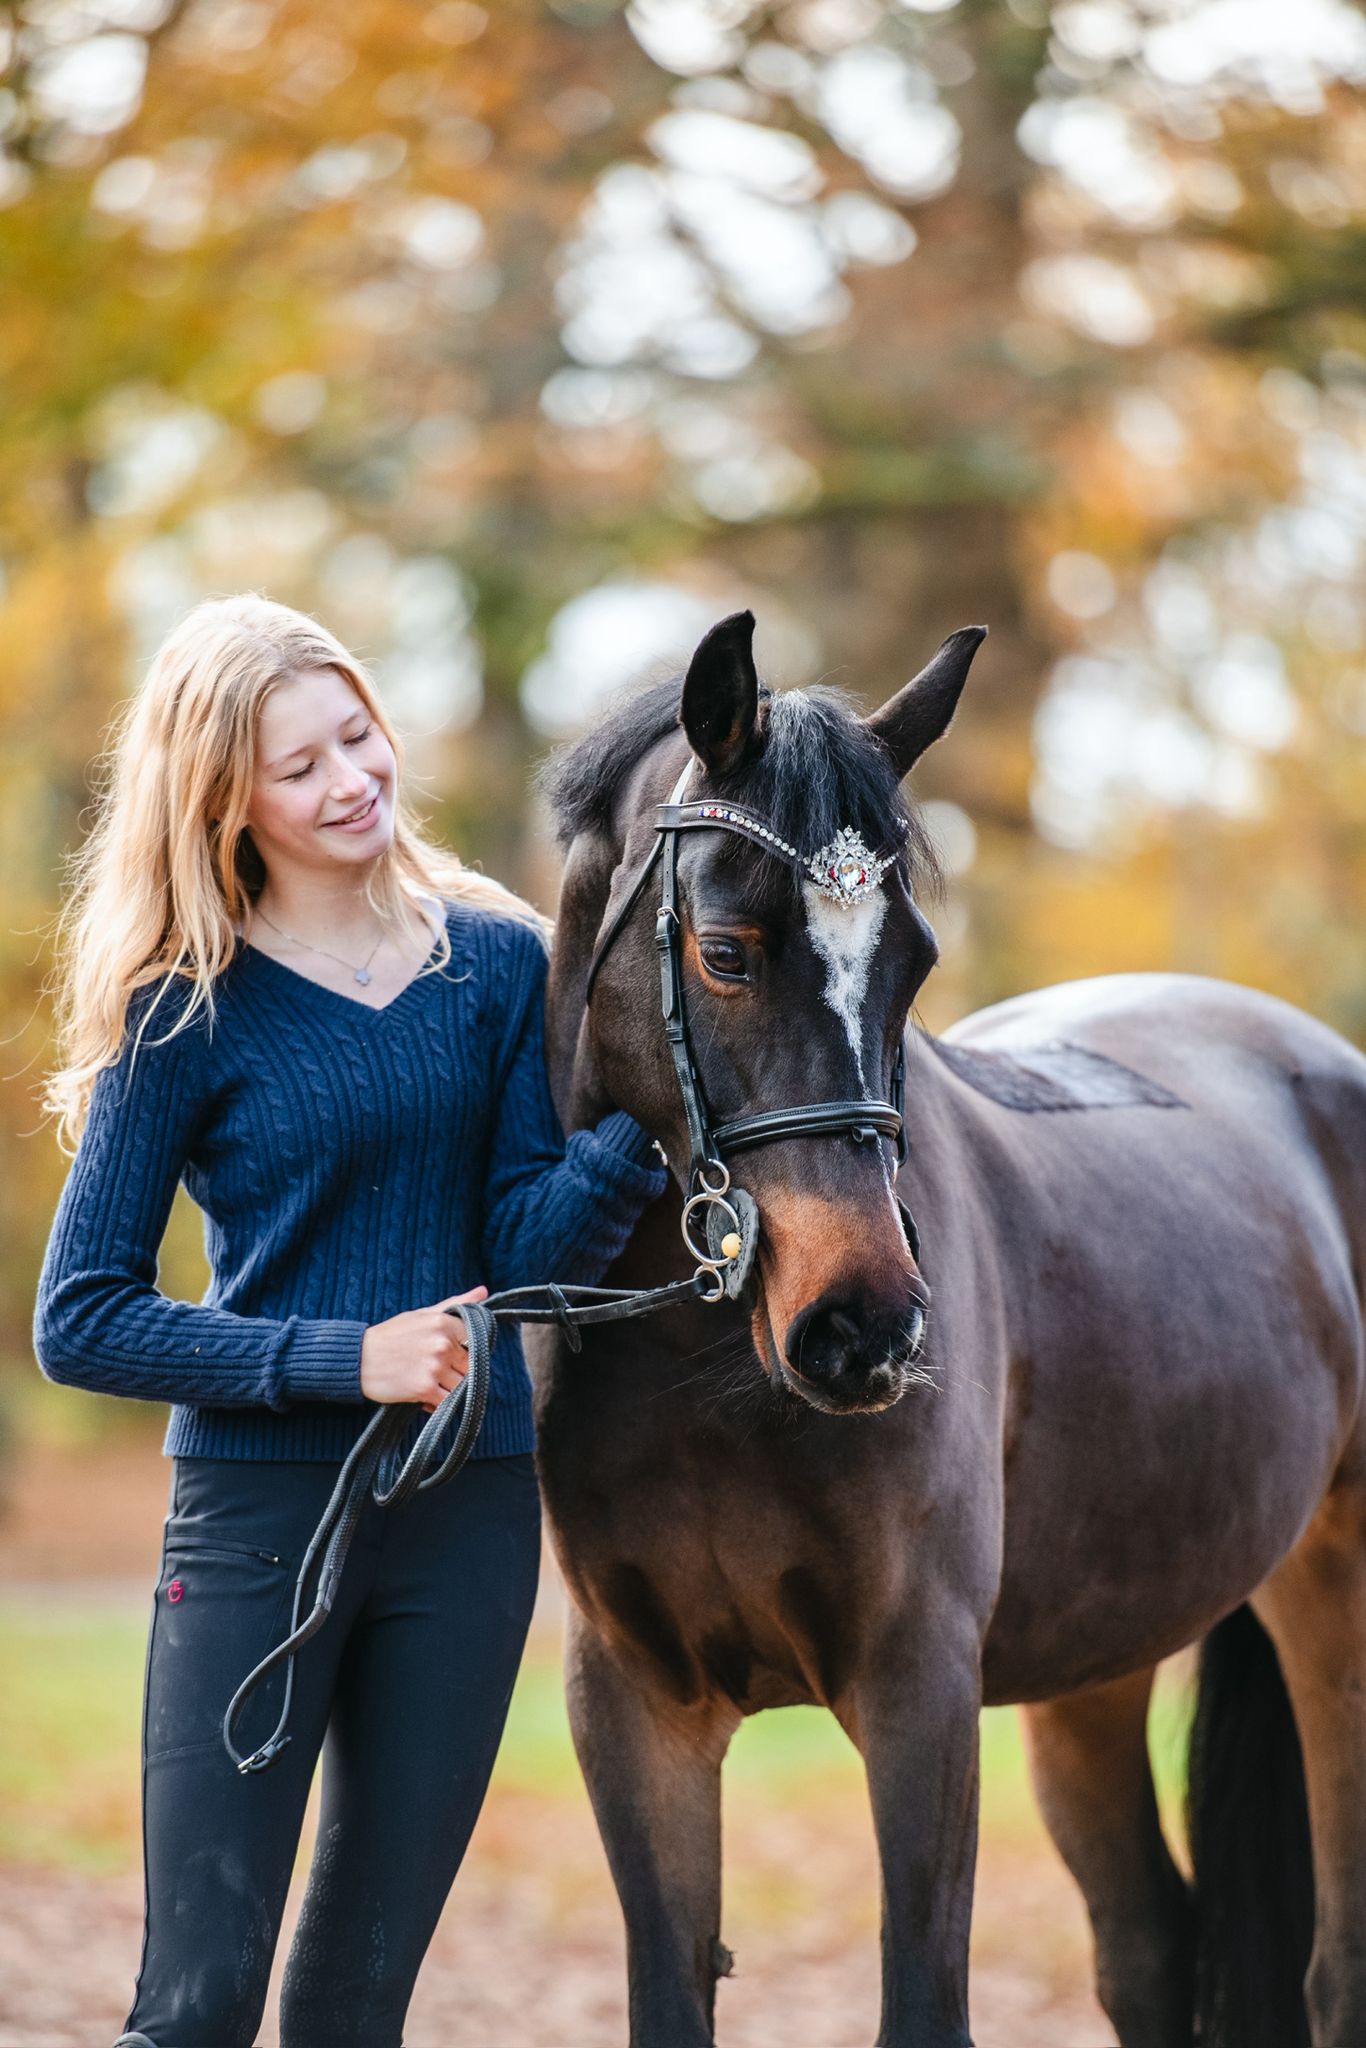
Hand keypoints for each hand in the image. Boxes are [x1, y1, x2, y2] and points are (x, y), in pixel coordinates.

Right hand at [360, 1286, 489, 1409]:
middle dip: (456, 1373)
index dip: (464, 1353)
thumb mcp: (422, 1314)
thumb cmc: (391, 1336)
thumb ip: (455, 1304)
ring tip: (428, 1382)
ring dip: (448, 1389)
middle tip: (434, 1371)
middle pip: (470, 1367)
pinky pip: (446, 1402)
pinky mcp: (424, 1388)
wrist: (358, 1358)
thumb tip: (484, 1292)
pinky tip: (422, 1396)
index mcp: (444, 1323)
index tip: (450, 1356)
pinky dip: (436, 1403)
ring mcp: (434, 1367)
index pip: (476, 1344)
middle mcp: (442, 1344)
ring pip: (461, 1387)